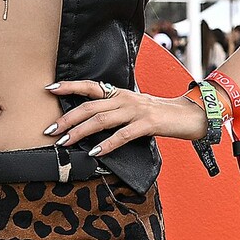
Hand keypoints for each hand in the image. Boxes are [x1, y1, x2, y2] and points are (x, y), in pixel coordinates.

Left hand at [43, 79, 207, 155]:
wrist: (190, 115)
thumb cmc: (159, 115)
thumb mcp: (134, 108)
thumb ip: (114, 112)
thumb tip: (90, 125)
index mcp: (120, 94)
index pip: (90, 87)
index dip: (69, 87)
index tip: (49, 89)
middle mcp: (125, 99)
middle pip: (89, 106)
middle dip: (67, 119)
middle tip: (49, 130)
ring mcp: (136, 111)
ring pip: (101, 120)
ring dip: (80, 132)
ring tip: (64, 142)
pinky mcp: (147, 124)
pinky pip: (122, 135)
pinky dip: (107, 144)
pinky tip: (95, 152)